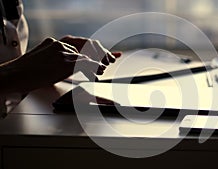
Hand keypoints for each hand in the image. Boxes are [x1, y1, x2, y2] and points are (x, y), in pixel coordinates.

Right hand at [0, 37, 120, 93]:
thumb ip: (62, 60)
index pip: (82, 42)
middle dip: (102, 54)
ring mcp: (64, 51)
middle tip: (110, 60)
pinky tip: (97, 72)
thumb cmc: (29, 72)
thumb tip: (78, 65)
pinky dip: (94, 68)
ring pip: (89, 55)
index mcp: (57, 42)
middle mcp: (62, 44)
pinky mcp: (65, 61)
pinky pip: (86, 63)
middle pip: (89, 45)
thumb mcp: (47, 61)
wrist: (16, 75)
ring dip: (98, 63)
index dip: (97, 48)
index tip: (108, 53)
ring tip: (102, 70)